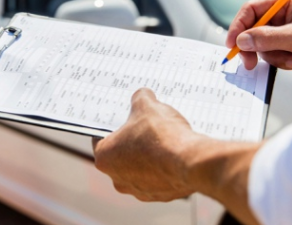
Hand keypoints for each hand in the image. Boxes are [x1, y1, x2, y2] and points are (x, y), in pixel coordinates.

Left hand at [92, 88, 261, 223]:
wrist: (190, 161)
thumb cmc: (161, 136)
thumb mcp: (147, 105)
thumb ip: (140, 98)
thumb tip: (143, 96)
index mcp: (104, 157)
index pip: (101, 138)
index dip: (113, 125)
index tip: (123, 118)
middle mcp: (117, 179)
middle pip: (121, 154)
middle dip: (132, 140)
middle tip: (145, 126)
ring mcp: (139, 190)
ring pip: (140, 168)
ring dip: (149, 155)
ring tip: (163, 139)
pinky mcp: (160, 195)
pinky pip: (159, 177)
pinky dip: (164, 167)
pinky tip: (174, 153)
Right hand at [226, 0, 291, 72]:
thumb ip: (268, 38)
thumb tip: (242, 41)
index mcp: (286, 2)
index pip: (252, 9)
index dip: (239, 25)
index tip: (233, 43)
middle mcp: (282, 15)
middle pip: (253, 28)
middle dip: (253, 46)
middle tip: (249, 62)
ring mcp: (284, 31)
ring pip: (261, 45)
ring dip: (273, 56)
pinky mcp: (287, 46)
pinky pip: (271, 54)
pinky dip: (281, 61)